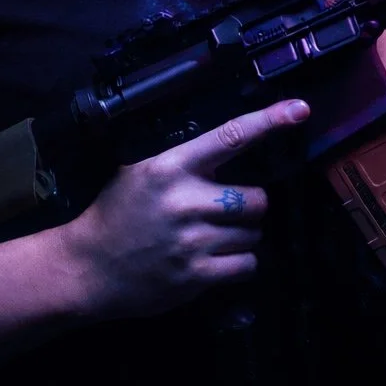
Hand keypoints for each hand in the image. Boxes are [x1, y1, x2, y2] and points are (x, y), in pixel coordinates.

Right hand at [55, 98, 310, 319]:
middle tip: (229, 209)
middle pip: (256, 198)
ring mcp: (191, 241)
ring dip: (242, 235)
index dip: (269, 121)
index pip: (230, 136)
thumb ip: (186, 160)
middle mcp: (185, 201)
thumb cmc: (119, 212)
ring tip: (214, 236)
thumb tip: (235, 143)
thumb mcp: (143, 170)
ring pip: (253, 233)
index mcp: (172, 166)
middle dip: (250, 205)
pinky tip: (216, 258)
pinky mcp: (195, 275)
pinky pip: (246, 264)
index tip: (299, 109)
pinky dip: (239, 262)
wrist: (86, 267)